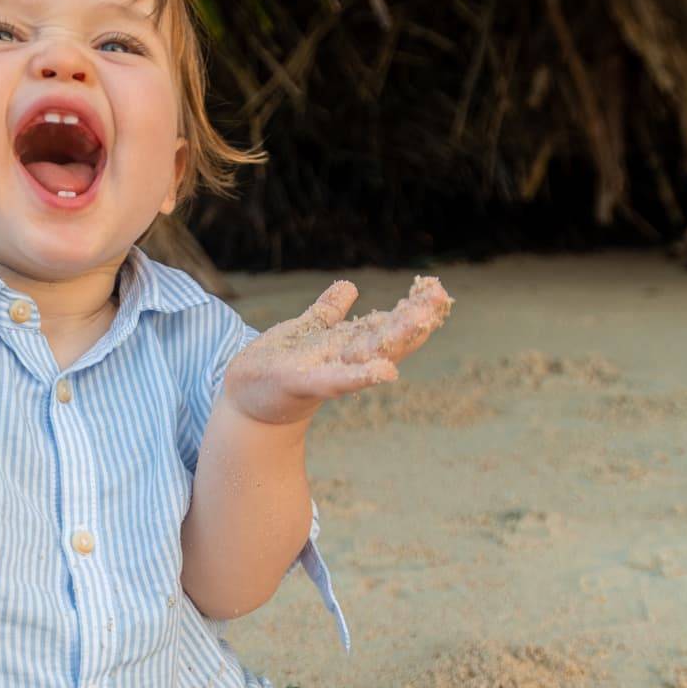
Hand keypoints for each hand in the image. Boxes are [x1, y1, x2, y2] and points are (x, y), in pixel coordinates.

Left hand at [219, 275, 453, 426]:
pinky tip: (385, 371)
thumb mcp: (305, 332)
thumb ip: (328, 311)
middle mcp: (342, 359)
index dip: (411, 309)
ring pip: (365, 355)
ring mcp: (324, 373)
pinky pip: (333, 380)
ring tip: (421, 323)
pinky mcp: (300, 383)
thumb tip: (350, 286)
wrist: (245, 400)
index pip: (386, 325)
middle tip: (441, 298)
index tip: (437, 288)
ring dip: (394, 341)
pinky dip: (359, 376)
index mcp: (345, 344)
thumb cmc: (277, 367)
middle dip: (413, 320)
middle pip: (384, 338)